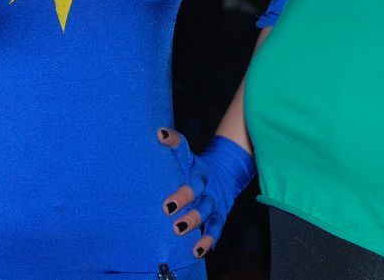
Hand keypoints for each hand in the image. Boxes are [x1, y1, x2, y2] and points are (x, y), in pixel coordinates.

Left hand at [158, 128, 253, 257]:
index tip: (161, 135)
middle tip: (167, 207)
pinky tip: (197, 250)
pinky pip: (215, 228)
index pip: (183, 150)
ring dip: (193, 220)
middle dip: (183, 196)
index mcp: (194, 165)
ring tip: (178, 229)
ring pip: (205, 210)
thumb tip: (156, 131)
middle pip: (195, 187)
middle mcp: (205, 182)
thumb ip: (171, 148)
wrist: (226, 174)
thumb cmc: (194, 169)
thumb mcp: (184, 159)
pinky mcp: (220, 215)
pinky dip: (207, 240)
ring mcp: (213, 199)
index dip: (173, 140)